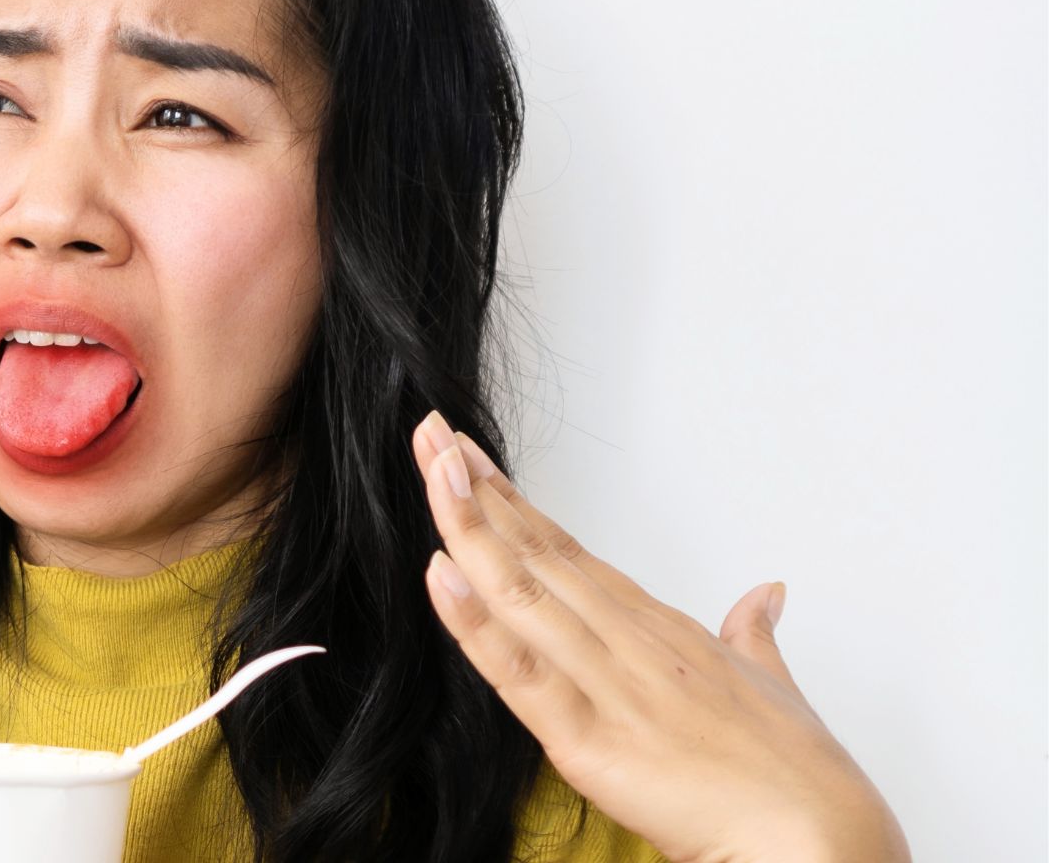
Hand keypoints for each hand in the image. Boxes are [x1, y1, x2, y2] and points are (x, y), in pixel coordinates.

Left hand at [412, 410, 908, 862]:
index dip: (511, 504)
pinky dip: (477, 625)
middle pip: (536, 554)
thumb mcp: (771, 684)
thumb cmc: (800, 773)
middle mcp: (628, 642)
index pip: (565, 550)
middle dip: (477, 493)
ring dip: (470, 531)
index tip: (468, 457)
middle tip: (431, 434)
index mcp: (657, 628)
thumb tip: (765, 594)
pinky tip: (441, 575)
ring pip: (522, 596)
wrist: (825, 842)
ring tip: (435, 471)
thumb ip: (753, 633)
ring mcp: (609, 686)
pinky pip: (521, 676)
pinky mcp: (591, 743)